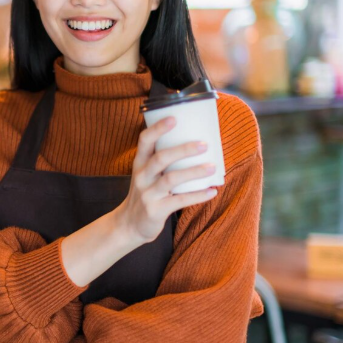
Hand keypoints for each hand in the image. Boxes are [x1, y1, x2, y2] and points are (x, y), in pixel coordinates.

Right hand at [116, 116, 218, 244]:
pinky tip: (212, 191)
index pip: (144, 141)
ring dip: (193, 172)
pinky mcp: (156, 210)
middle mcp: (141, 177)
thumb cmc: (146, 194)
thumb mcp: (146, 175)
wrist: (129, 224)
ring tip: (212, 167)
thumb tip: (198, 144)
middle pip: (160, 158)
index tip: (174, 118)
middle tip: (204, 144)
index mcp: (139, 164)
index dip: (158, 128)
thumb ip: (163, 161)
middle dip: (183, 150)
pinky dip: (197, 196)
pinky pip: (179, 201)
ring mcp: (148, 194)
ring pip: (171, 179)